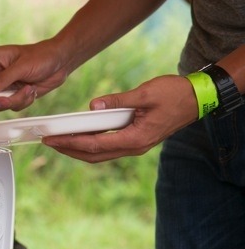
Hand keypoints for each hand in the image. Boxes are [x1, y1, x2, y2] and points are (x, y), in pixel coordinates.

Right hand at [0, 40, 73, 111]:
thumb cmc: (42, 55)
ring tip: (27, 89)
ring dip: (14, 100)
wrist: (61, 62)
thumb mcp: (21, 66)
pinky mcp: (15, 94)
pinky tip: (31, 90)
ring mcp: (5, 85)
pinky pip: (12, 106)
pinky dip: (23, 101)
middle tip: (6, 98)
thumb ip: (3, 78)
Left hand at [41, 75, 197, 161]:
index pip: (95, 145)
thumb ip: (118, 101)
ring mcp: (136, 145)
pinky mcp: (136, 140)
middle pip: (94, 155)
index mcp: (136, 138)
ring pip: (101, 154)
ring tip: (59, 141)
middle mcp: (134, 146)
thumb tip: (94, 106)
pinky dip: (91, 144)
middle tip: (48, 143)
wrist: (198, 98)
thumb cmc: (175, 94)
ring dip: (78, 149)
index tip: (52, 140)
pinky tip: (80, 137)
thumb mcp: (145, 93)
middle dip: (69, 150)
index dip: (70, 143)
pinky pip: (108, 147)